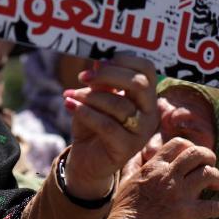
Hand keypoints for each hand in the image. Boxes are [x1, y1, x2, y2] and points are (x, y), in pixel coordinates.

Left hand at [62, 54, 158, 199]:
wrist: (87, 158)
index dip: (123, 60)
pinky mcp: (127, 149)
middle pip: (139, 84)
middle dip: (108, 74)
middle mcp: (149, 114)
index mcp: (146, 96)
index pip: (147, 69)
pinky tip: (69, 105)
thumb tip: (99, 63)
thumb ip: (101, 83)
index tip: (98, 62)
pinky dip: (85, 112)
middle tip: (84, 76)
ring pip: (119, 105)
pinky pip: (106, 125)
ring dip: (90, 97)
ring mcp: (141, 133)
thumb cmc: (93, 123)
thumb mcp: (95, 98)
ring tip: (71, 96)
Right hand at [105, 137, 218, 218]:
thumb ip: (134, 164)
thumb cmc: (126, 208)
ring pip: (208, 174)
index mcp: (155, 167)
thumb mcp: (126, 180)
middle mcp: (169, 176)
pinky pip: (212, 207)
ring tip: (215, 186)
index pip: (178, 143)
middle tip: (210, 164)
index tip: (192, 156)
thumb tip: (139, 154)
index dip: (190, 146)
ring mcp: (179, 194)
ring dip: (216, 177)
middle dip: (209, 156)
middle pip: (197, 154)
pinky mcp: (187, 214)